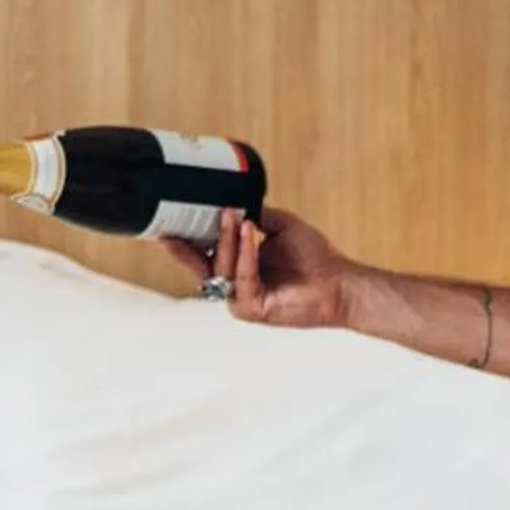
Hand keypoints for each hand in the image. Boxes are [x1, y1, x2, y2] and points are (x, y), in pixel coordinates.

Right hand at [160, 209, 354, 328]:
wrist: (337, 281)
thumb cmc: (314, 258)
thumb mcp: (280, 226)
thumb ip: (256, 214)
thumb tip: (235, 201)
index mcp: (237, 267)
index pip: (205, 252)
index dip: (188, 237)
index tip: (172, 219)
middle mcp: (235, 285)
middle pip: (201, 264)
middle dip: (186, 244)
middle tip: (172, 225)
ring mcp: (240, 299)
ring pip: (221, 268)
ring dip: (226, 239)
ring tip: (232, 215)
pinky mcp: (251, 309)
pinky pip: (242, 277)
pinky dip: (245, 253)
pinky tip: (249, 232)